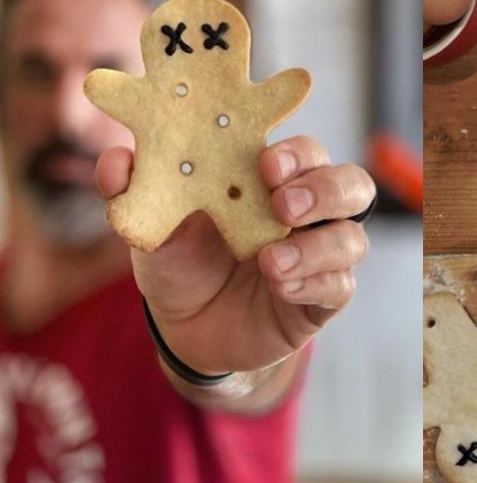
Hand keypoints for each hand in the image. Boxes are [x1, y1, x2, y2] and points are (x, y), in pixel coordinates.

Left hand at [96, 136, 375, 375]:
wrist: (187, 329)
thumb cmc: (180, 262)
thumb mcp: (150, 226)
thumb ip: (134, 191)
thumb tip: (117, 160)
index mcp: (273, 182)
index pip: (306, 153)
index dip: (297, 154)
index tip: (266, 165)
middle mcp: (309, 213)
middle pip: (351, 185)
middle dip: (324, 190)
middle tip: (282, 206)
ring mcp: (321, 254)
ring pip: (353, 238)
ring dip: (318, 246)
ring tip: (269, 263)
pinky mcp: (324, 297)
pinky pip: (340, 286)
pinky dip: (312, 284)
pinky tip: (279, 288)